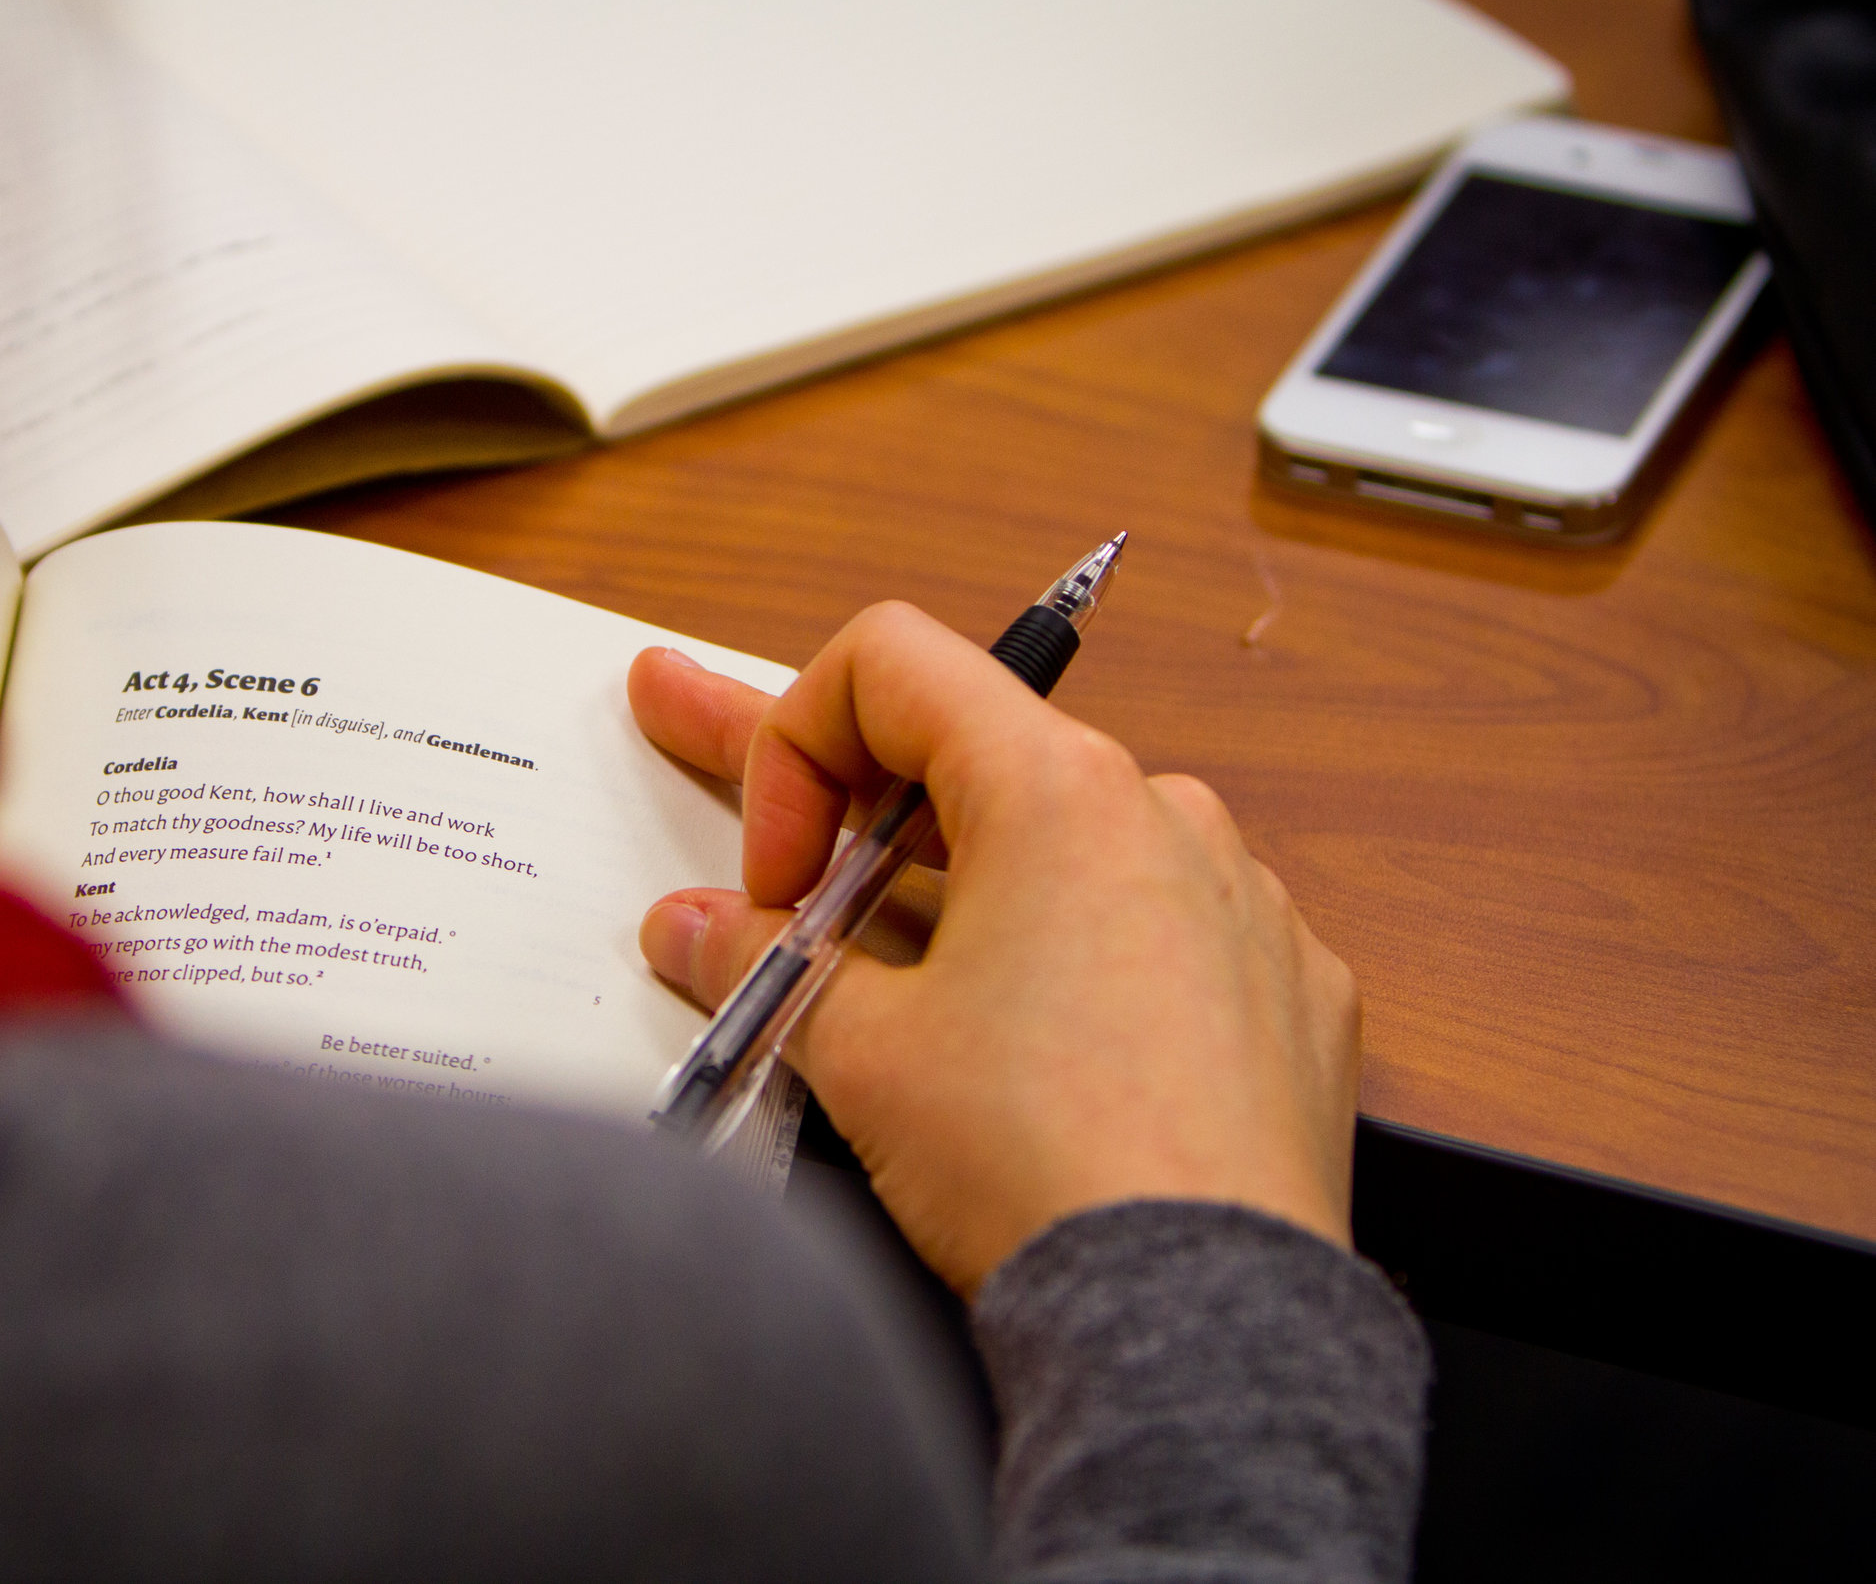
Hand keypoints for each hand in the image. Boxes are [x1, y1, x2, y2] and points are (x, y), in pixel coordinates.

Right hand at [629, 605, 1360, 1295]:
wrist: (1202, 1318)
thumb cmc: (1049, 1169)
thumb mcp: (864, 1056)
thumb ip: (765, 965)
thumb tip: (700, 931)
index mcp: (1061, 791)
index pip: (890, 666)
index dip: (791, 745)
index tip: (774, 876)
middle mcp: (1167, 818)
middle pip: (970, 754)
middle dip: (845, 796)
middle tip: (708, 756)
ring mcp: (1243, 903)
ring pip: (1064, 848)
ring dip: (963, 889)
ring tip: (902, 985)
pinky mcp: (1285, 994)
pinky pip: (1154, 933)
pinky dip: (1072, 959)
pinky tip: (1031, 1050)